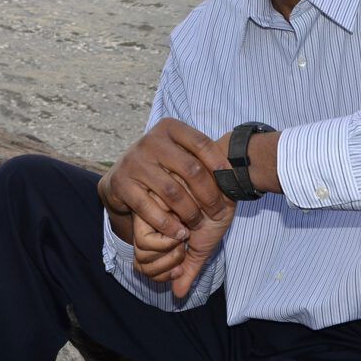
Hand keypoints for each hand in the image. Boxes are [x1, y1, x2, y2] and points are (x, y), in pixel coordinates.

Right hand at [98, 118, 231, 241]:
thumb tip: (238, 167)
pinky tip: (179, 233)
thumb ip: (201, 156)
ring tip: (198, 224)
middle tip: (218, 212)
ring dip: (190, 212)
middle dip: (209, 195)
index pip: (201, 143)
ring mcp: (135, 162)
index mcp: (169, 128)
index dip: (219, 164)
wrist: (122, 175)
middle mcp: (151, 141)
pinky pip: (150, 208)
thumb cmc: (162, 164)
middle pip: (190, 169)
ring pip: (172, 192)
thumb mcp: (179, 151)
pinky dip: (168, 224)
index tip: (232, 183)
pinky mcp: (123, 184)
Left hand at [132, 195, 236, 297]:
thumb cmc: (215, 213)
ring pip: (142, 252)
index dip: (161, 274)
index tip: (181, 264)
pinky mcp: (148, 205)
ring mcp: (147, 214)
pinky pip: (147, 239)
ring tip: (186, 234)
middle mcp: (150, 224)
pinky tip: (184, 227)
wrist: (225, 191)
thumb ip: (189, 269)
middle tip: (184, 248)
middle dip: (167, 265)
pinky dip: (169, 241)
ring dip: (171, 252)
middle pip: (140, 262)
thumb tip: (178, 295)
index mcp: (158, 233)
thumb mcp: (202, 247)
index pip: (143, 266)